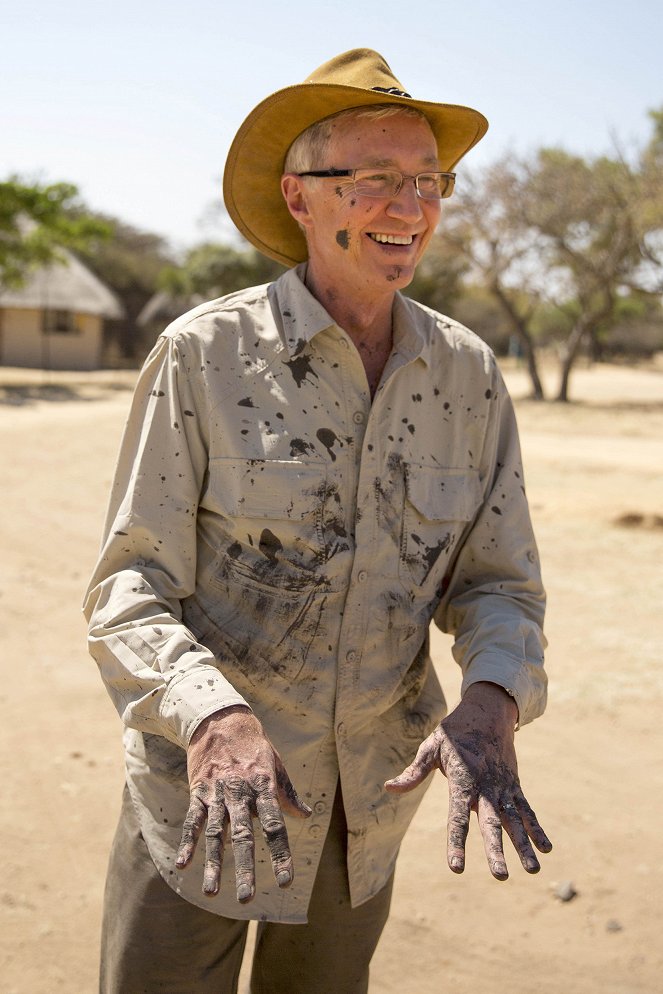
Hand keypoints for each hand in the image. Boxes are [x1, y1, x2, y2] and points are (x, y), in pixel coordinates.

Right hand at [175, 706, 310, 901]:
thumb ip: (288, 793)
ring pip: (216, 833)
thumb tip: (305, 815)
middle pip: (244, 835)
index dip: (280, 855)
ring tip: (212, 892)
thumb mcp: (275, 765)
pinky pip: (193, 820)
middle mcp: (241, 792)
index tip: (286, 881)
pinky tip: (183, 865)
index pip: (275, 826)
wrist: (221, 719)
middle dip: (246, 868)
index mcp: (264, 787)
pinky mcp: (199, 791)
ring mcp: (218, 793)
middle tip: (247, 899)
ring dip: (214, 863)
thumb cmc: (253, 746)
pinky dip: (188, 842)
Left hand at [385, 682, 551, 879]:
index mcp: (462, 780)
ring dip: (524, 845)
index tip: (457, 867)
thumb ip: (413, 773)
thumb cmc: (453, 733)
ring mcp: (503, 787)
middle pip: (490, 823)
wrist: (487, 711)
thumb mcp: (430, 748)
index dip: (456, 842)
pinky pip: (526, 810)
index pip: (456, 817)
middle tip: (500, 877)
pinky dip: (537, 828)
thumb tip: (388, 788)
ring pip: (514, 820)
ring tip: (533, 871)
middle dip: (496, 850)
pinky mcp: (513, 785)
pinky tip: (546, 849)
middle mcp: (485, 786)